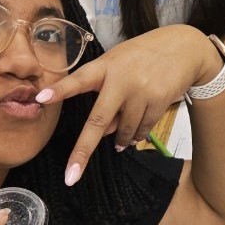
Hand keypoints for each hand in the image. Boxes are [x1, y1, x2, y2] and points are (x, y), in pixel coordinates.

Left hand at [34, 25, 222, 183]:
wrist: (184, 49)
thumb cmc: (144, 57)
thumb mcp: (118, 63)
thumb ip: (106, 92)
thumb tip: (104, 132)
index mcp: (105, 66)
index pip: (78, 80)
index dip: (59, 90)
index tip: (40, 99)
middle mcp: (121, 80)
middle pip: (98, 121)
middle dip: (83, 151)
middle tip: (71, 175)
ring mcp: (141, 92)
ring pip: (123, 130)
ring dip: (119, 139)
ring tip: (120, 140)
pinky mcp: (158, 102)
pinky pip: (142, 130)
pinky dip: (136, 136)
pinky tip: (135, 133)